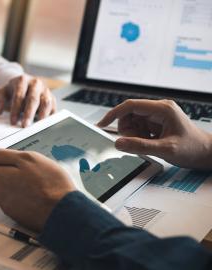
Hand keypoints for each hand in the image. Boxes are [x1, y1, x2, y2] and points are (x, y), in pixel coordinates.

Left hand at [0, 75, 55, 126]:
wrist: (23, 83)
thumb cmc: (11, 90)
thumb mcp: (1, 92)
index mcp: (22, 80)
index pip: (19, 95)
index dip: (15, 109)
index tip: (12, 121)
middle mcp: (35, 83)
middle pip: (33, 99)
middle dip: (29, 114)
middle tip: (25, 126)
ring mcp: (45, 90)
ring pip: (46, 102)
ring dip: (42, 114)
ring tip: (37, 126)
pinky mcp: (52, 97)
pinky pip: (53, 107)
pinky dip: (50, 116)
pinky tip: (44, 124)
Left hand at [0, 149, 75, 231]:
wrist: (63, 212)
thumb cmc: (49, 185)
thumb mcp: (28, 158)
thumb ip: (4, 155)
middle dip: (5, 172)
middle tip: (25, 169)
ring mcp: (7, 207)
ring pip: (6, 190)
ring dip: (16, 184)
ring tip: (35, 182)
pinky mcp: (17, 216)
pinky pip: (15, 201)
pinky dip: (23, 196)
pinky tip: (37, 193)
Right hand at [97, 99, 211, 169]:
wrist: (206, 154)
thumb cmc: (193, 149)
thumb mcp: (166, 150)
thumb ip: (140, 146)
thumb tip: (119, 143)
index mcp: (162, 109)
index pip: (130, 106)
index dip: (113, 114)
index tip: (102, 124)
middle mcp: (158, 109)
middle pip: (128, 115)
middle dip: (128, 131)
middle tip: (138, 143)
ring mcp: (157, 116)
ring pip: (131, 123)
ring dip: (134, 135)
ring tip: (148, 144)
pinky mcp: (155, 124)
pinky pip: (137, 129)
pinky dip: (139, 138)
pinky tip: (151, 144)